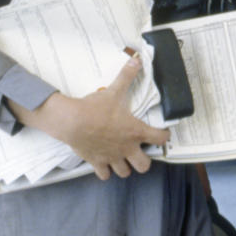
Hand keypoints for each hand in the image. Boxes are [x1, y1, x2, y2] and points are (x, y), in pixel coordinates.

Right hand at [13, 56, 169, 179]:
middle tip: (140, 150)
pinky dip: (106, 170)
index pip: (160, 138)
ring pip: (125, 173)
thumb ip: (127, 76)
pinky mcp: (97, 163)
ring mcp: (112, 157)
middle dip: (144, 160)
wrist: (72, 121)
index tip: (162, 133)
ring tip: (123, 156)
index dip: (164, 136)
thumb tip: (136, 60)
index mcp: (136, 131)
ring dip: (125, 166)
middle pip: (144, 165)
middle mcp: (127, 148)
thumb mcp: (114, 90)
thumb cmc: (95, 108)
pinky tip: (106, 161)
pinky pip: (105, 175)